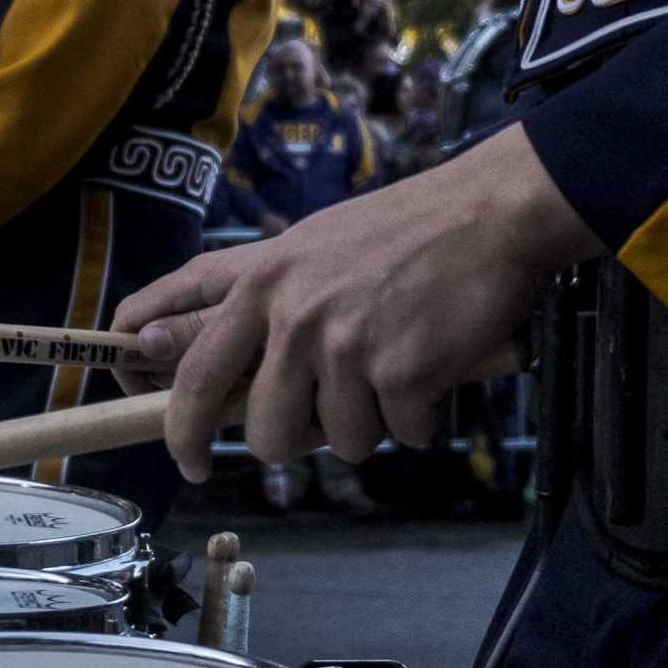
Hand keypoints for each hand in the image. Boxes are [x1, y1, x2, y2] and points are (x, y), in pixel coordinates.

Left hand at [113, 126, 595, 482]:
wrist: (492, 212)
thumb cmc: (404, 229)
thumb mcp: (310, 244)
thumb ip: (255, 297)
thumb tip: (189, 348)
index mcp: (262, 279)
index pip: (191, 360)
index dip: (175, 420)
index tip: (183, 455)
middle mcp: (292, 313)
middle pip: (260, 428)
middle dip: (283, 444)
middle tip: (310, 432)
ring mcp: (344, 345)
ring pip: (334, 440)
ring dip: (366, 423)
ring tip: (393, 370)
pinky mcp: (399, 373)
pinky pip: (398, 435)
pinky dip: (419, 416)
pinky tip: (433, 367)